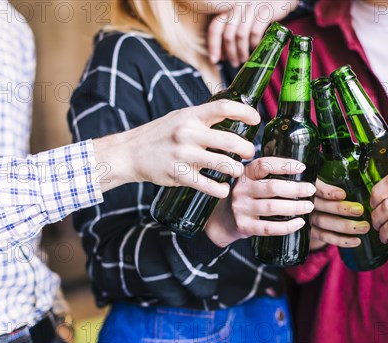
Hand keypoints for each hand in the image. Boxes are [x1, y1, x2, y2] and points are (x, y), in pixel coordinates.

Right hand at [93, 100, 259, 196]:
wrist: (130, 152)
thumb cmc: (159, 135)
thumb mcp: (180, 117)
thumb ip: (203, 118)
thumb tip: (232, 116)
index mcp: (190, 115)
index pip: (224, 107)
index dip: (245, 112)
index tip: (257, 120)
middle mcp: (188, 133)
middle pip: (230, 141)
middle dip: (248, 149)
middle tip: (250, 153)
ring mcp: (184, 155)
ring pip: (224, 164)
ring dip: (237, 170)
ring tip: (237, 171)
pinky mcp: (179, 175)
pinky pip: (209, 185)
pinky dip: (222, 189)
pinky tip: (223, 188)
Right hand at [205, 157, 315, 245]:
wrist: (221, 221)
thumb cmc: (245, 198)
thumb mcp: (249, 182)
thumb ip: (266, 176)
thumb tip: (300, 172)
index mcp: (244, 174)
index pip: (264, 165)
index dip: (284, 165)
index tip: (302, 167)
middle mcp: (241, 190)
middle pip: (272, 187)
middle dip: (295, 188)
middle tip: (311, 189)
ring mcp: (241, 209)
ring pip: (272, 207)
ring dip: (295, 207)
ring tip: (309, 206)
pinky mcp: (244, 226)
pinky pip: (269, 227)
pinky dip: (287, 226)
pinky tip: (299, 222)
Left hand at [207, 1, 299, 66]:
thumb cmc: (259, 7)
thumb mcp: (242, 13)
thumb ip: (231, 26)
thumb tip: (223, 51)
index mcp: (228, 7)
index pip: (215, 28)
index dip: (213, 45)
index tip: (215, 59)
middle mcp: (237, 6)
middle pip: (228, 35)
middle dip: (230, 53)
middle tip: (234, 63)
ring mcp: (251, 8)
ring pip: (240, 36)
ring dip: (242, 51)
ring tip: (244, 59)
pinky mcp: (264, 11)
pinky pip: (255, 32)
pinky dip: (254, 43)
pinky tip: (255, 48)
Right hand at [309, 179, 370, 250]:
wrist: (309, 212)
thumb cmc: (326, 194)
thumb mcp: (328, 183)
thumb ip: (339, 182)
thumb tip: (364, 181)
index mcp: (311, 188)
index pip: (316, 188)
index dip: (328, 192)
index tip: (342, 194)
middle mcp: (307, 203)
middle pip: (321, 206)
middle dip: (340, 209)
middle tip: (359, 210)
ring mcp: (308, 218)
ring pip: (324, 222)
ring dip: (345, 226)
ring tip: (364, 227)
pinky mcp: (312, 232)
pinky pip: (326, 237)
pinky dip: (341, 240)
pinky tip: (356, 241)